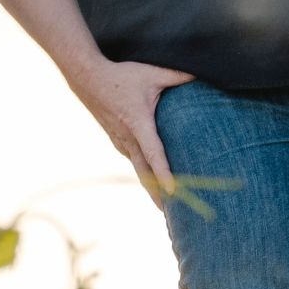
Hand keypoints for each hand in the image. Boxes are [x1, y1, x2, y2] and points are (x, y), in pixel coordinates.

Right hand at [73, 57, 196, 196]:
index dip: (164, 173)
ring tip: (166, 206)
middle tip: (172, 215)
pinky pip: (133, 161)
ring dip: (151, 187)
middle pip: (145, 172)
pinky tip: (153, 183)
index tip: (172, 191)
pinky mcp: (116, 140)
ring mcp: (120, 141)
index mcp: (138, 123)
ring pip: (138, 169)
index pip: (153, 153)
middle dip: (158, 195)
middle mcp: (127, 137)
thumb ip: (178, 76)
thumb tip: (202, 73)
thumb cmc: (120, 76)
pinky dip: (144, 174)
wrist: (86, 77)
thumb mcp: (152, 73)